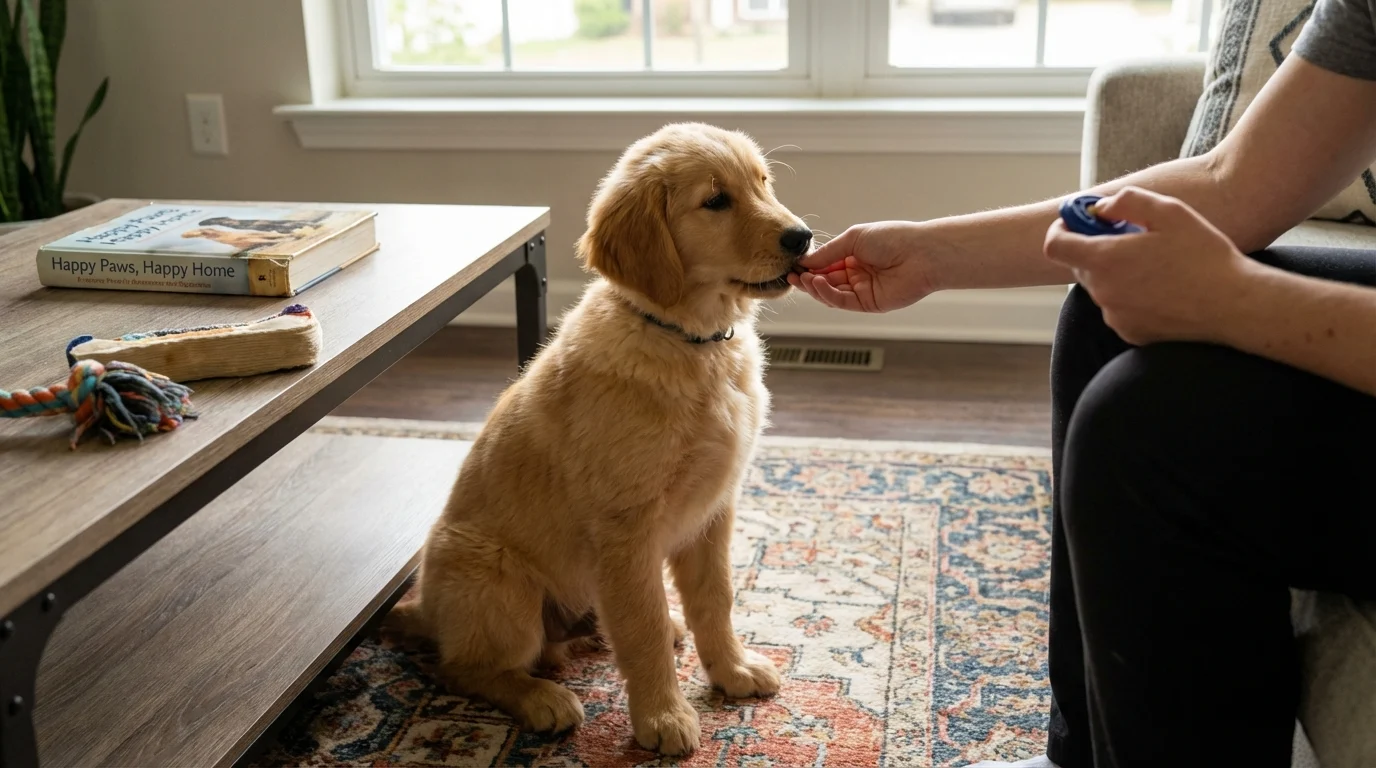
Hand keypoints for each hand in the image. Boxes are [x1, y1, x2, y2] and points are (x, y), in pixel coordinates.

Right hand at [787, 221, 936, 312]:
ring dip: (814, 287)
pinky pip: (842, 301)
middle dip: (807, 279)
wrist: (920, 254)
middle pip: (825, 281)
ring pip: (830, 293)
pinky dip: (827, 294)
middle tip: (791, 275)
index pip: (825, 264)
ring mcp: (862, 290)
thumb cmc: (892, 238)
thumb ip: (828, 253)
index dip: (809, 266)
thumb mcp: (853, 239)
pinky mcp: (868, 304)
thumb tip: (805, 261)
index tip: (792, 264)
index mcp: (854, 256)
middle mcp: (857, 274)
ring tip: (803, 279)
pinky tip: (818, 284)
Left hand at [1043, 187, 1256, 345]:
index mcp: (1105, 260)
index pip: (1055, 245)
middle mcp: (1102, 292)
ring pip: (1101, 287)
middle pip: (1079, 265)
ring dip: (1116, 272)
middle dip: (1095, 247)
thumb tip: (1098, 209)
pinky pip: (1118, 308)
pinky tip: (1162, 288)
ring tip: (1154, 263)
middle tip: (1128, 236)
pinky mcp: (1130, 332)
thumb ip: (1127, 202)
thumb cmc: (1204, 256)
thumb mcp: (1170, 212)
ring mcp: (1114, 316)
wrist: (1234, 305)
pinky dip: (1130, 295)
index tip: (1075, 222)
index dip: (1060, 229)